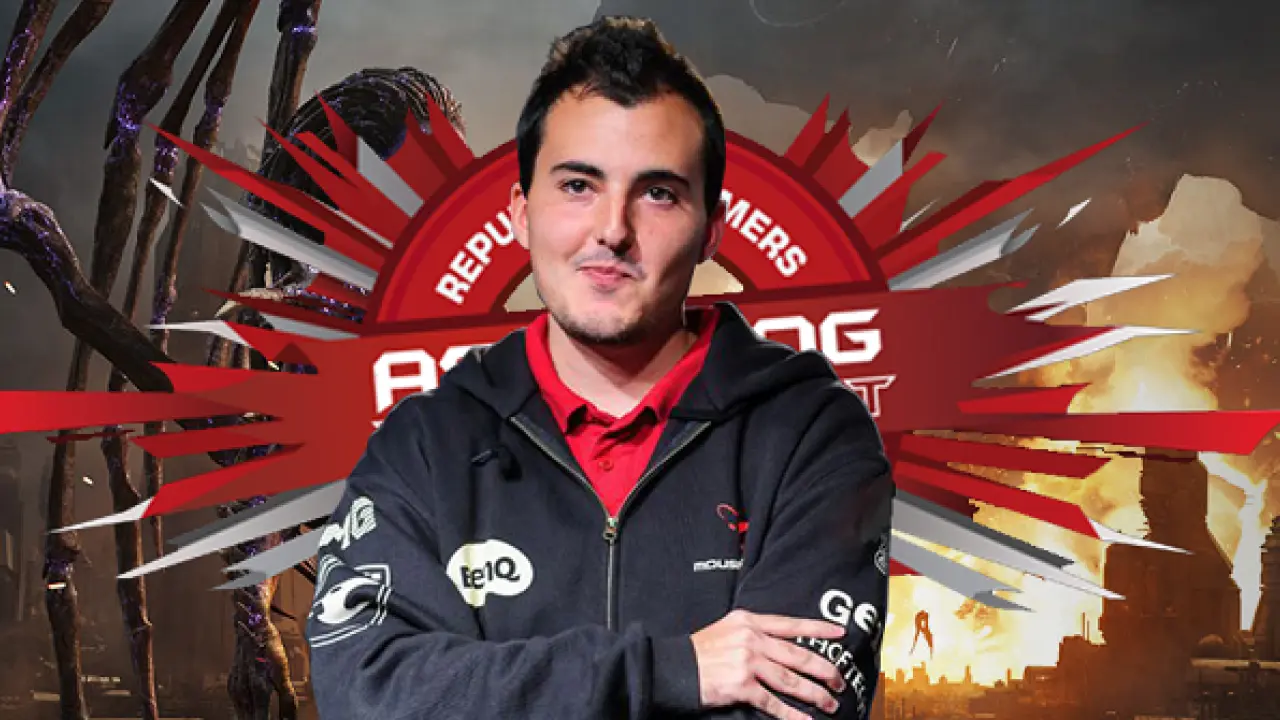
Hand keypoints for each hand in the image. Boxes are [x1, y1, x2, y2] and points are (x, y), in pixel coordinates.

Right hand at [691, 609, 845, 718]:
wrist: (674, 666)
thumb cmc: (700, 650)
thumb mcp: (727, 629)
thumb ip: (754, 633)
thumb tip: (781, 646)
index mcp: (749, 621)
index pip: (790, 624)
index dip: (817, 629)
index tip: (839, 633)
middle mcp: (751, 639)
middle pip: (798, 656)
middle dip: (824, 670)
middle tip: (840, 682)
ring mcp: (747, 662)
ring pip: (791, 680)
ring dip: (814, 694)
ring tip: (829, 704)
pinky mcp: (741, 685)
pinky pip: (773, 702)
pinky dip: (791, 714)